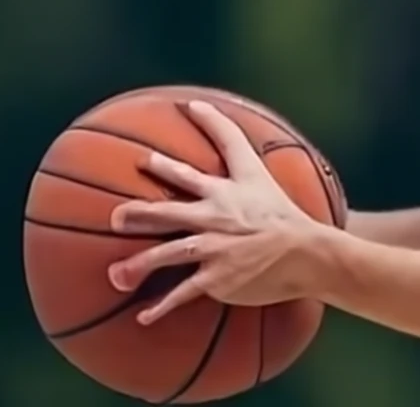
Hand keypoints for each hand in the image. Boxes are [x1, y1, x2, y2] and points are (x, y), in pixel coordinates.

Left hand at [108, 100, 323, 324]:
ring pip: (169, 256)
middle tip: (115, 218)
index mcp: (220, 193)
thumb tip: (198, 102)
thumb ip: (227, 134)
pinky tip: (143, 317)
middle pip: (168, 215)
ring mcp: (214, 251)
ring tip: (115, 276)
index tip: (142, 162)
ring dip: (140, 266)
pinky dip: (162, 306)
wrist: (305, 252)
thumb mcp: (254, 168)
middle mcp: (213, 219)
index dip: (164, 167)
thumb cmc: (278, 208)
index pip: (187, 175)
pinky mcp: (219, 281)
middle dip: (138, 216)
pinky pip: (184, 294)